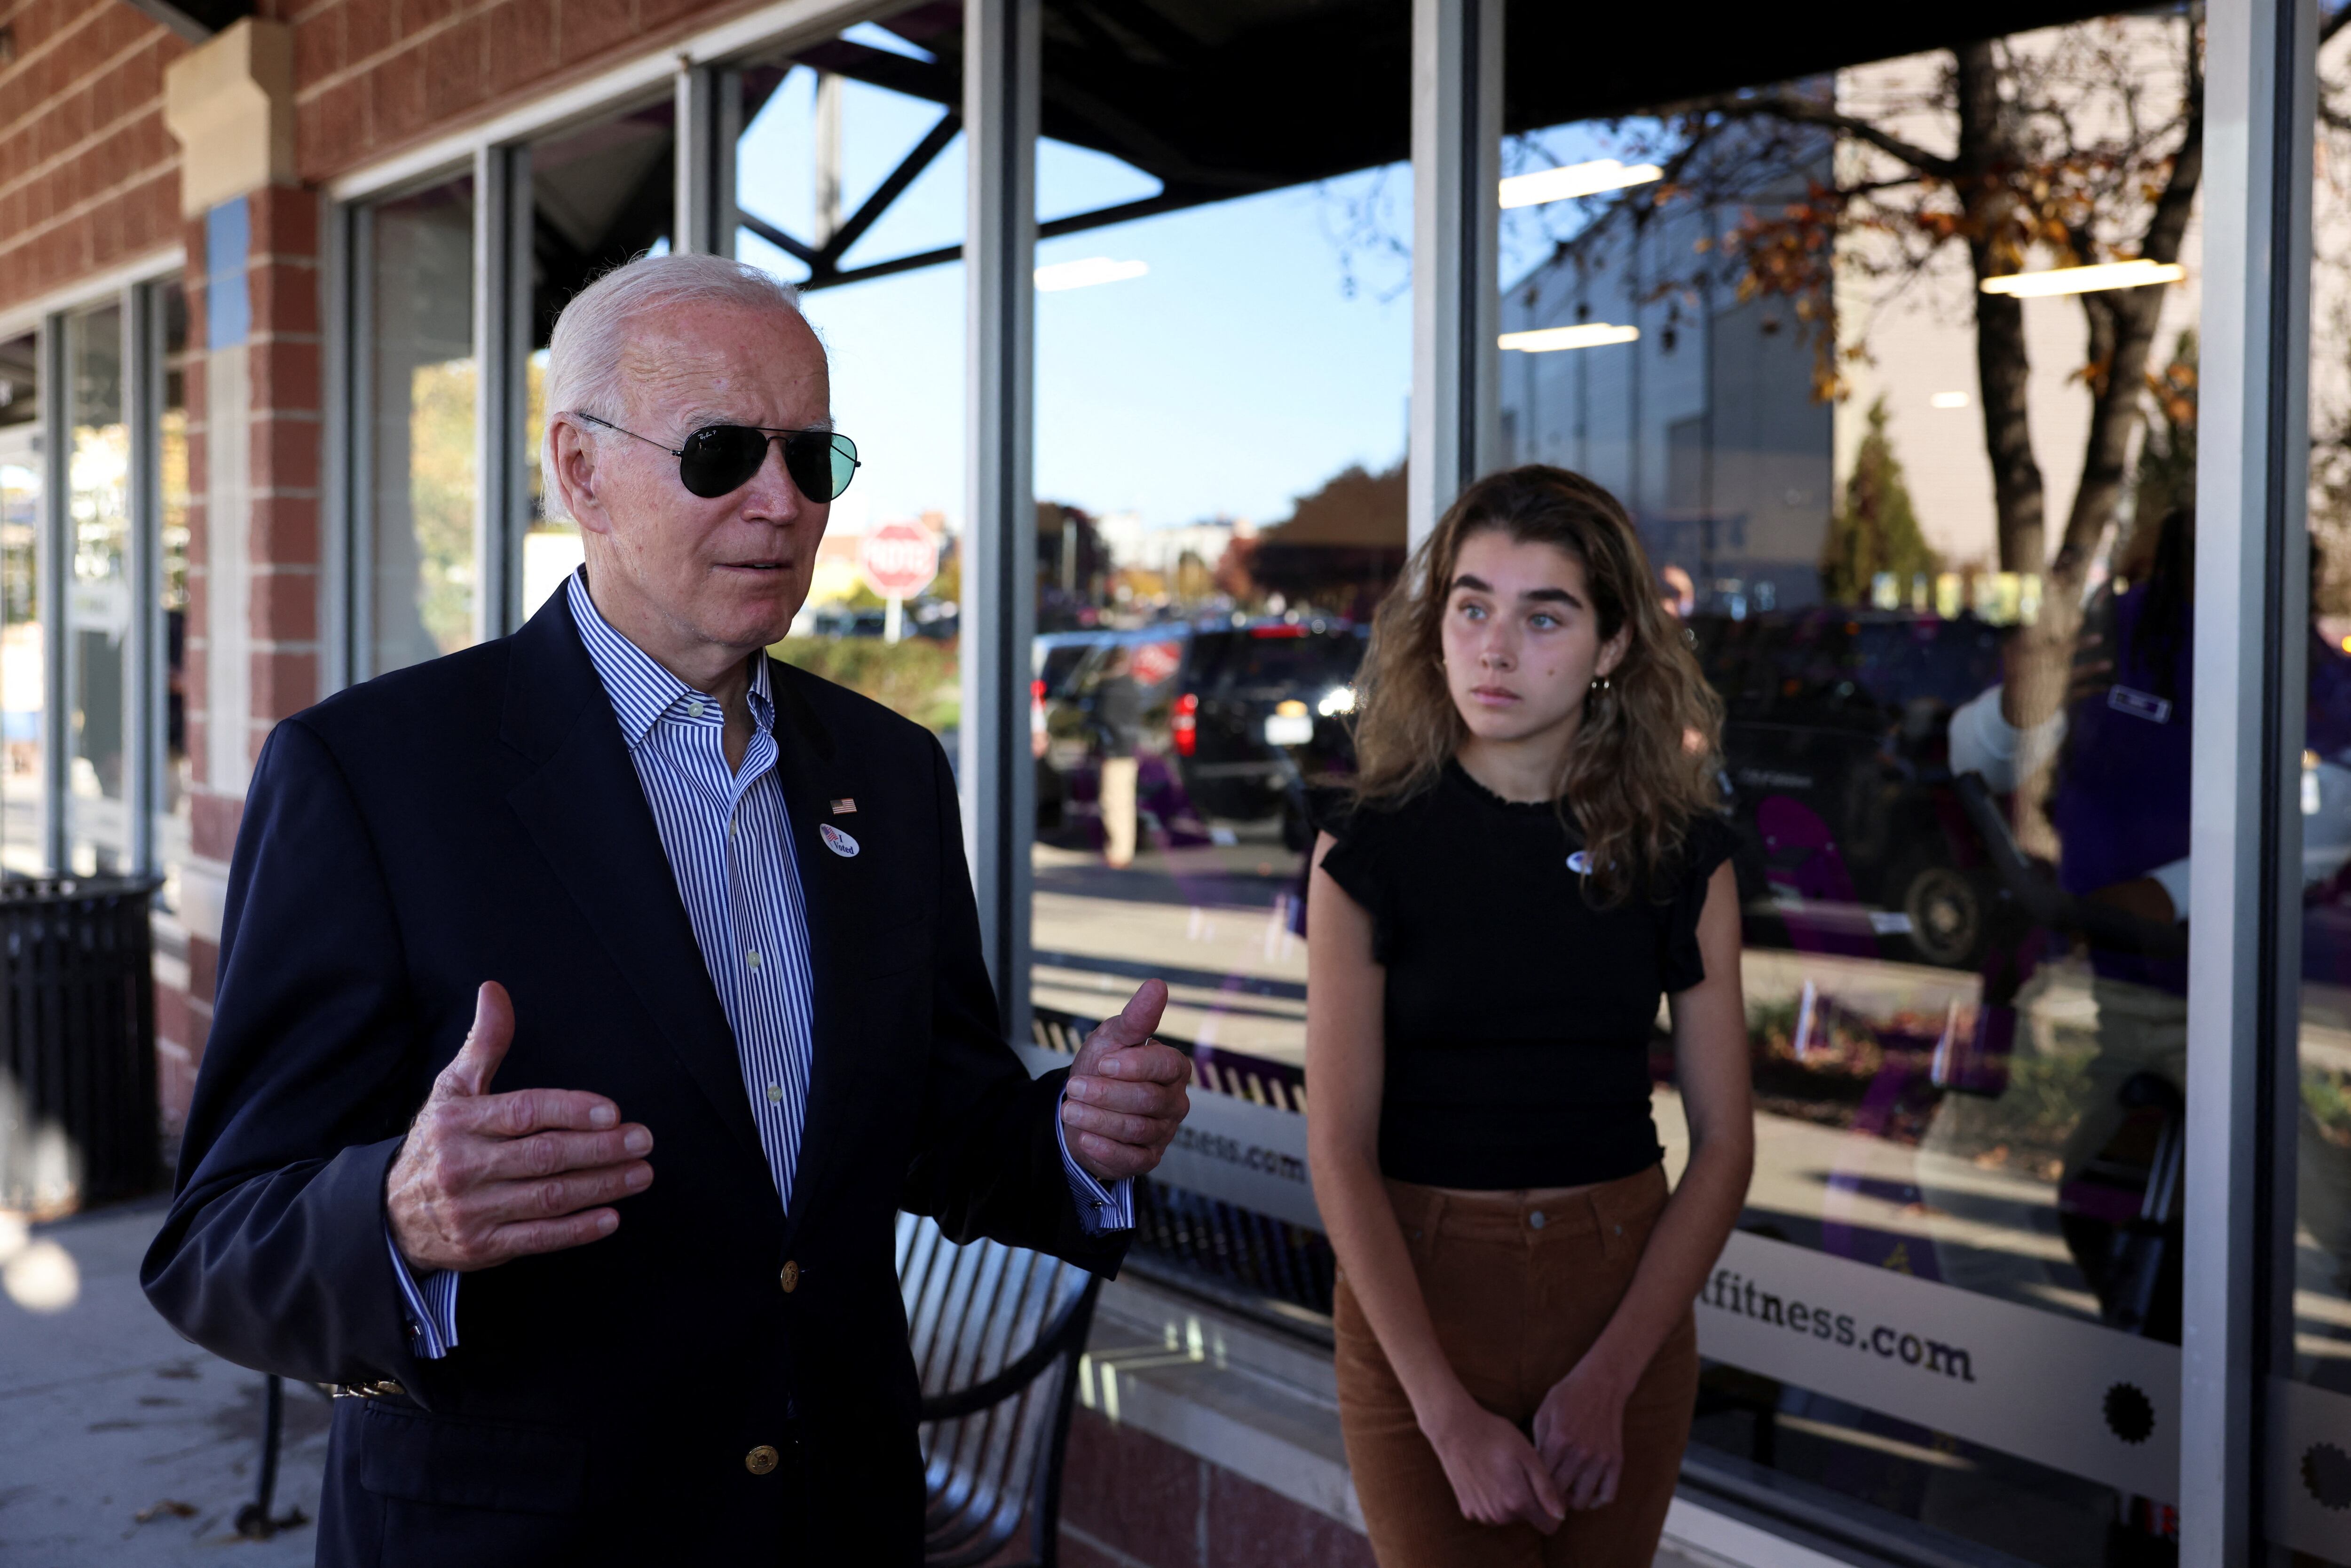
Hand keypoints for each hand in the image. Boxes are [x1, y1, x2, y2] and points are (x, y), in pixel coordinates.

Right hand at [385, 982, 653, 1272]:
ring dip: (601, 1186)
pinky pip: (537, 1238)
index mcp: (460, 1121)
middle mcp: (465, 1165)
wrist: (388, 1213)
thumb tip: (494, 990)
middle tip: (642, 1139)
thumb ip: (482, 1043)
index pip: (525, 1112)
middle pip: (544, 1155)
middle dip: (600, 1148)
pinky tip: (611, 1218)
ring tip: (640, 1173)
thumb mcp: (451, 1089)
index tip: (613, 1112)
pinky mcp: (482, 1247)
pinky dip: (576, 1231)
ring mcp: (473, 1210)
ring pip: (548, 1197)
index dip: (572, 1110)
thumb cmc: (436, 1141)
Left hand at [1062, 980, 1189, 1182]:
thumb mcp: (1113, 1038)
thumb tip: (1157, 984)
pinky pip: (1130, 1159)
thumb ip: (1136, 1017)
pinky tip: (1083, 1137)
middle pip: (1148, 1099)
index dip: (1134, 1065)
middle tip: (1074, 1086)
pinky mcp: (1147, 1158)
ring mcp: (1163, 1132)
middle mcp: (1174, 1101)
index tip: (1102, 1062)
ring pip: (1136, 1129)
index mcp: (1172, 1068)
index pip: (1166, 1065)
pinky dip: (1104, 1148)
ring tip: (1070, 1109)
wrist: (1083, 1103)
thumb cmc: (1104, 1065)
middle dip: (1107, 1093)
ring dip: (1098, 1119)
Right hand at [1426, 1397, 1565, 1531]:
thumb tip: (1562, 1517)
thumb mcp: (1528, 1456)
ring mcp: (1481, 1515)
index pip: (1550, 1526)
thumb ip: (1547, 1489)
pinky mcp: (1467, 1510)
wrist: (1454, 1429)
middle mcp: (1500, 1516)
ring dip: (1510, 1501)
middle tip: (1520, 1471)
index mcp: (1518, 1502)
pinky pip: (1490, 1512)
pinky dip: (1492, 1500)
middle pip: (1528, 1519)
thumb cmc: (1495, 1436)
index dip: (1553, 1508)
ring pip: (1509, 1516)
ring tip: (1502, 1472)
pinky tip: (1486, 1477)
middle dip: (1530, 1501)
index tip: (1547, 1488)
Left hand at [1532, 1356, 1631, 1510]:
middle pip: (1560, 1492)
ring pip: (1583, 1499)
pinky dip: (1597, 1500)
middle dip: (1550, 1497)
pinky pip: (1608, 1495)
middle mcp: (1581, 1452)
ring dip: (1572, 1501)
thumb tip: (1531, 1470)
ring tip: (1566, 1494)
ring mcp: (1601, 1458)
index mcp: (1559, 1439)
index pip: (1542, 1479)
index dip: (1535, 1488)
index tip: (1532, 1490)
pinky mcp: (1616, 1460)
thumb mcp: (1544, 1413)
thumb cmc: (1568, 1396)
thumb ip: (1537, 1443)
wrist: (1602, 1383)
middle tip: (1546, 1496)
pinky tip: (1588, 1493)